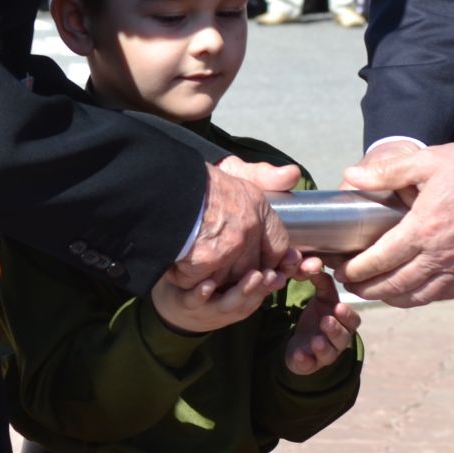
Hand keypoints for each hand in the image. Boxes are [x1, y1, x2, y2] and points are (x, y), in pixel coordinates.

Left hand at [151, 267, 275, 335]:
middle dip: (261, 288)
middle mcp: (226, 310)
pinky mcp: (186, 305)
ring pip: (227, 305)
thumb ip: (255, 274)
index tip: (283, 273)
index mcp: (239, 304)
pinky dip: (202, 294)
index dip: (272, 286)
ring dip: (241, 291)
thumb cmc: (208, 290)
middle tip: (272, 274)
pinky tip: (208, 284)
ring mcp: (207, 309)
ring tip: (253, 276)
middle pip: (247, 302)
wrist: (171, 307)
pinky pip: (195, 301)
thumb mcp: (231, 285)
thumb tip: (284, 262)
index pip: (260, 296)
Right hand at [169, 158, 299, 291]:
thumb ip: (264, 176)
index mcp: (258, 206)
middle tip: (216, 264)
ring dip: (210, 275)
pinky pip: (200, 283)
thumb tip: (293, 174)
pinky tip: (177, 263)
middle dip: (237, 271)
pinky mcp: (207, 261)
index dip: (268, 256)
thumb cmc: (195, 181)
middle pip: (253, 267)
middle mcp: (249, 228)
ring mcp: (230, 247)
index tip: (258, 260)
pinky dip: (186, 278)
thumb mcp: (233, 170)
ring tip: (194, 262)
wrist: (160, 184)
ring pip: (228, 279)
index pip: (279, 244)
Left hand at [283, 272, 359, 374]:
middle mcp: (337, 340)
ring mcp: (324, 354)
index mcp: (343, 323)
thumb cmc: (317, 317)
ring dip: (324, 346)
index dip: (347, 315)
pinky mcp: (308, 364)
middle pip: (343, 338)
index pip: (352, 321)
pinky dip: (305, 360)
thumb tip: (316, 263)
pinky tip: (299, 354)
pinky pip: (309, 365)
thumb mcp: (321, 299)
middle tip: (326, 321)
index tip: (338, 307)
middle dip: (336, 330)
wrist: (301, 342)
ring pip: (329, 354)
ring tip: (316, 340)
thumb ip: (322, 282)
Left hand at [337, 142, 453, 306]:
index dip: (354, 269)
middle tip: (346, 282)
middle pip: (392, 286)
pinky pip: (437, 296)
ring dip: (387, 298)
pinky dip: (415, 299)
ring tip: (372, 290)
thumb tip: (351, 176)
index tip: (339, 267)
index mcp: (423, 230)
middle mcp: (438, 257)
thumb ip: (387, 172)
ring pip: (414, 297)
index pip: (379, 260)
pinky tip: (406, 291)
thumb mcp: (428, 161)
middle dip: (364, 288)